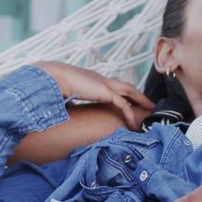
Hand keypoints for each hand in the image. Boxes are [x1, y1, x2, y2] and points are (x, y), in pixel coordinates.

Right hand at [33, 61, 153, 130]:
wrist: (51, 76)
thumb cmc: (53, 85)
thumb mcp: (63, 95)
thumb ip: (69, 102)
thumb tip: (66, 112)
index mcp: (91, 79)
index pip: (111, 86)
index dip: (121, 93)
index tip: (128, 101)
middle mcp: (100, 79)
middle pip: (125, 86)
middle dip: (137, 95)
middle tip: (148, 103)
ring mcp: (103, 83)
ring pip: (129, 92)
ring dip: (140, 100)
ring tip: (150, 109)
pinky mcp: (105, 92)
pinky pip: (122, 104)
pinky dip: (129, 114)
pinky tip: (133, 124)